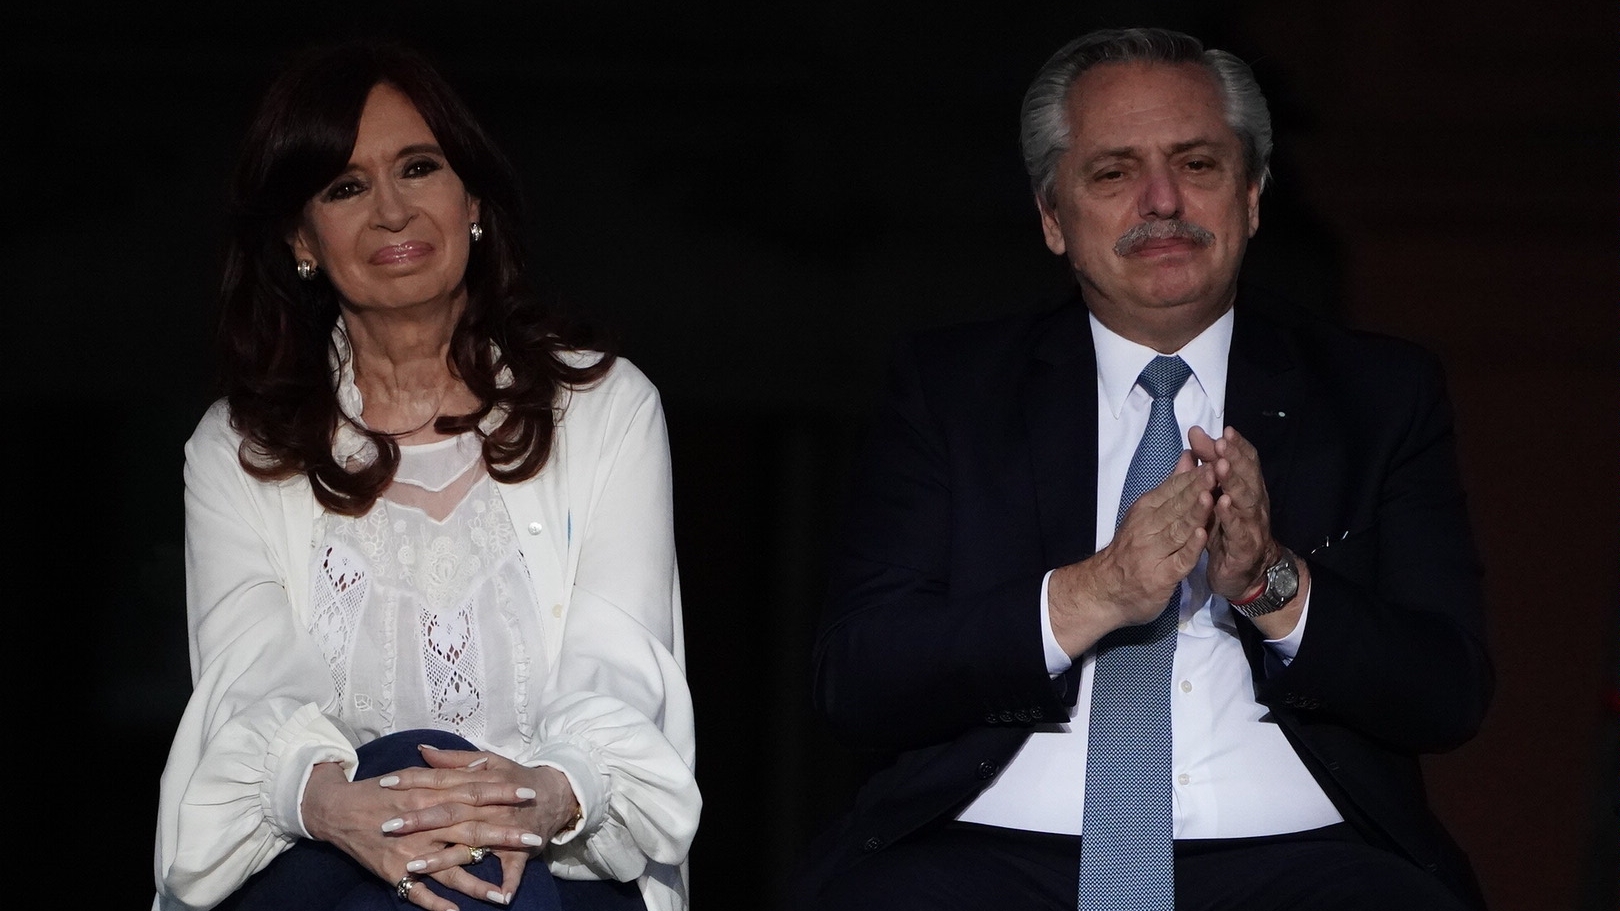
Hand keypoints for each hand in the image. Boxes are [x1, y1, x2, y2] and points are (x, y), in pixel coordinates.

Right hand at [299, 760, 531, 910]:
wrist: (336, 810)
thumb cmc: (380, 791)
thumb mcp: (414, 773)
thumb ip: (449, 771)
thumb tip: (483, 764)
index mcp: (429, 794)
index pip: (473, 792)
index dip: (502, 792)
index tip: (530, 794)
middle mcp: (423, 823)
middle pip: (469, 829)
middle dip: (503, 835)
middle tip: (533, 838)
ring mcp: (409, 850)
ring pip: (448, 868)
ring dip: (475, 883)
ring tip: (501, 894)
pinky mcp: (394, 872)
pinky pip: (418, 891)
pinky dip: (436, 904)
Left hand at [383, 744, 581, 905]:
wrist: (557, 792)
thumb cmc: (516, 777)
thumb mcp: (488, 761)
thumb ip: (454, 760)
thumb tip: (423, 750)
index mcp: (479, 782)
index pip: (440, 781)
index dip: (413, 782)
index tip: (385, 785)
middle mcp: (489, 805)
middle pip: (450, 812)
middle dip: (419, 821)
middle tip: (388, 826)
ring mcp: (505, 828)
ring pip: (471, 843)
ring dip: (443, 858)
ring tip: (412, 867)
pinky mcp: (521, 849)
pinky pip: (513, 867)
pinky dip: (508, 882)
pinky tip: (496, 897)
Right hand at [1049, 452, 1214, 654]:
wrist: (1105, 590)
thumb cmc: (1132, 550)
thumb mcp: (1147, 513)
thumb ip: (1171, 486)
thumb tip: (1188, 455)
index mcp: (1146, 509)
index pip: (1173, 488)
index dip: (1195, 474)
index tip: (1217, 457)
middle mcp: (1147, 526)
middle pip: (1177, 505)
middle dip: (1199, 487)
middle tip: (1220, 468)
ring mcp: (1153, 552)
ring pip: (1178, 529)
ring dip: (1195, 513)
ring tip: (1212, 496)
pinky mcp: (1161, 576)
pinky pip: (1178, 559)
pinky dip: (1190, 547)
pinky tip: (1202, 535)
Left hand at [1187, 425, 1274, 600]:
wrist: (1243, 575)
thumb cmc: (1227, 531)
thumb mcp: (1215, 497)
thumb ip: (1206, 467)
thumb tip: (1196, 435)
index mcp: (1247, 489)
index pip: (1246, 462)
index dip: (1237, 447)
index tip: (1225, 430)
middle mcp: (1254, 504)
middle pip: (1247, 476)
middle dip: (1235, 458)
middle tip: (1222, 443)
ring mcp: (1251, 526)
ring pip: (1245, 500)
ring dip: (1233, 482)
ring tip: (1220, 466)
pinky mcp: (1244, 548)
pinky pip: (1238, 531)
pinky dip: (1230, 517)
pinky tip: (1222, 504)